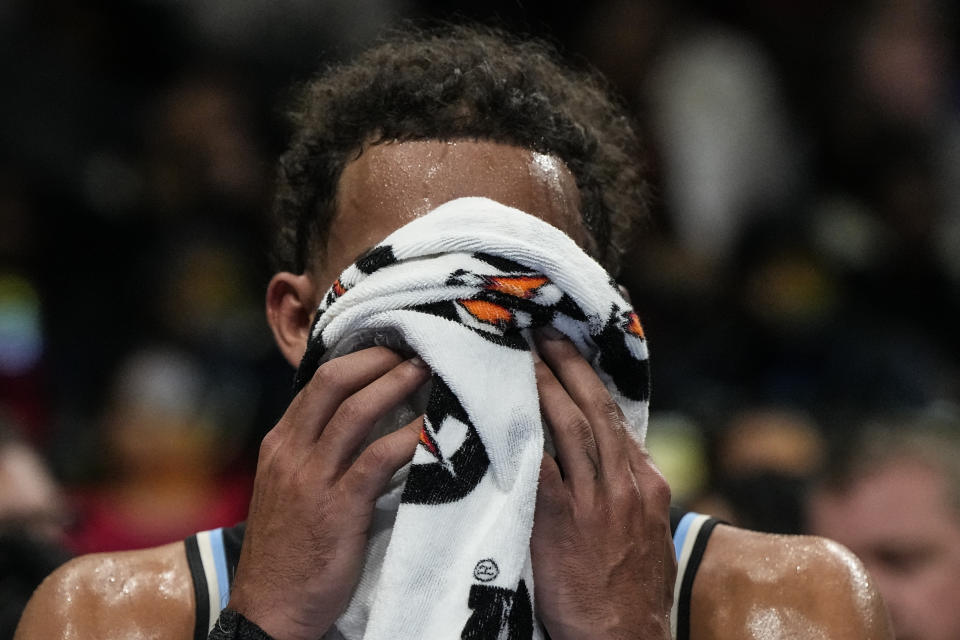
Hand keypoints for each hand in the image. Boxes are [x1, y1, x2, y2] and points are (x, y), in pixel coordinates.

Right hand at [227, 347, 429, 639]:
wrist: (270, 608)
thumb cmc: (289, 549)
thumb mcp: (289, 489)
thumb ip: (315, 452)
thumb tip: (361, 420)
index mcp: (280, 443)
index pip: (318, 381)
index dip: (358, 357)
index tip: (391, 346)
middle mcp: (291, 452)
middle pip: (334, 382)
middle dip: (378, 359)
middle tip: (415, 349)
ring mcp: (312, 479)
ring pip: (357, 412)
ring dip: (398, 385)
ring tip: (428, 372)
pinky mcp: (338, 508)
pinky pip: (378, 458)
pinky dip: (407, 437)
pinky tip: (430, 429)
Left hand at [531, 330, 675, 639]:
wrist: (624, 637)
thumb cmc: (630, 590)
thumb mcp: (646, 533)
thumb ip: (628, 491)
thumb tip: (611, 458)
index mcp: (646, 483)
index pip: (617, 419)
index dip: (592, 383)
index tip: (571, 356)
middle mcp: (624, 483)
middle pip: (595, 410)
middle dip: (569, 367)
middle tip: (544, 334)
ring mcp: (594, 500)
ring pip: (570, 426)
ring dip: (544, 386)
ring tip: (522, 356)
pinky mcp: (561, 521)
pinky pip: (539, 465)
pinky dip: (522, 433)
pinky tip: (502, 410)